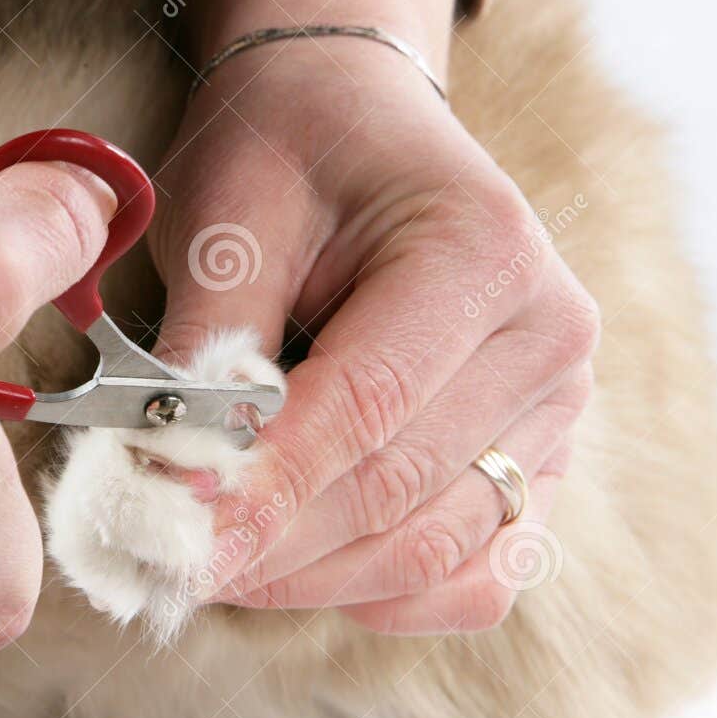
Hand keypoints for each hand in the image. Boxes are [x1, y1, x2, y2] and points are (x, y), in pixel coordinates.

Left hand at [149, 40, 599, 631]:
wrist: (353, 122)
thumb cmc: (284, 152)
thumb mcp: (229, 217)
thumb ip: (207, 350)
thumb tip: (162, 483)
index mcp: (486, 250)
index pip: (368, 405)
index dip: (264, 486)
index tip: (170, 533)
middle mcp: (548, 336)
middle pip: (397, 491)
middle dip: (268, 544)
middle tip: (160, 562)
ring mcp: (556, 407)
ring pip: (431, 550)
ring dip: (308, 580)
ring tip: (205, 567)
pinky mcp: (540, 461)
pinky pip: (476, 576)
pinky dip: (382, 595)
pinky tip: (298, 573)